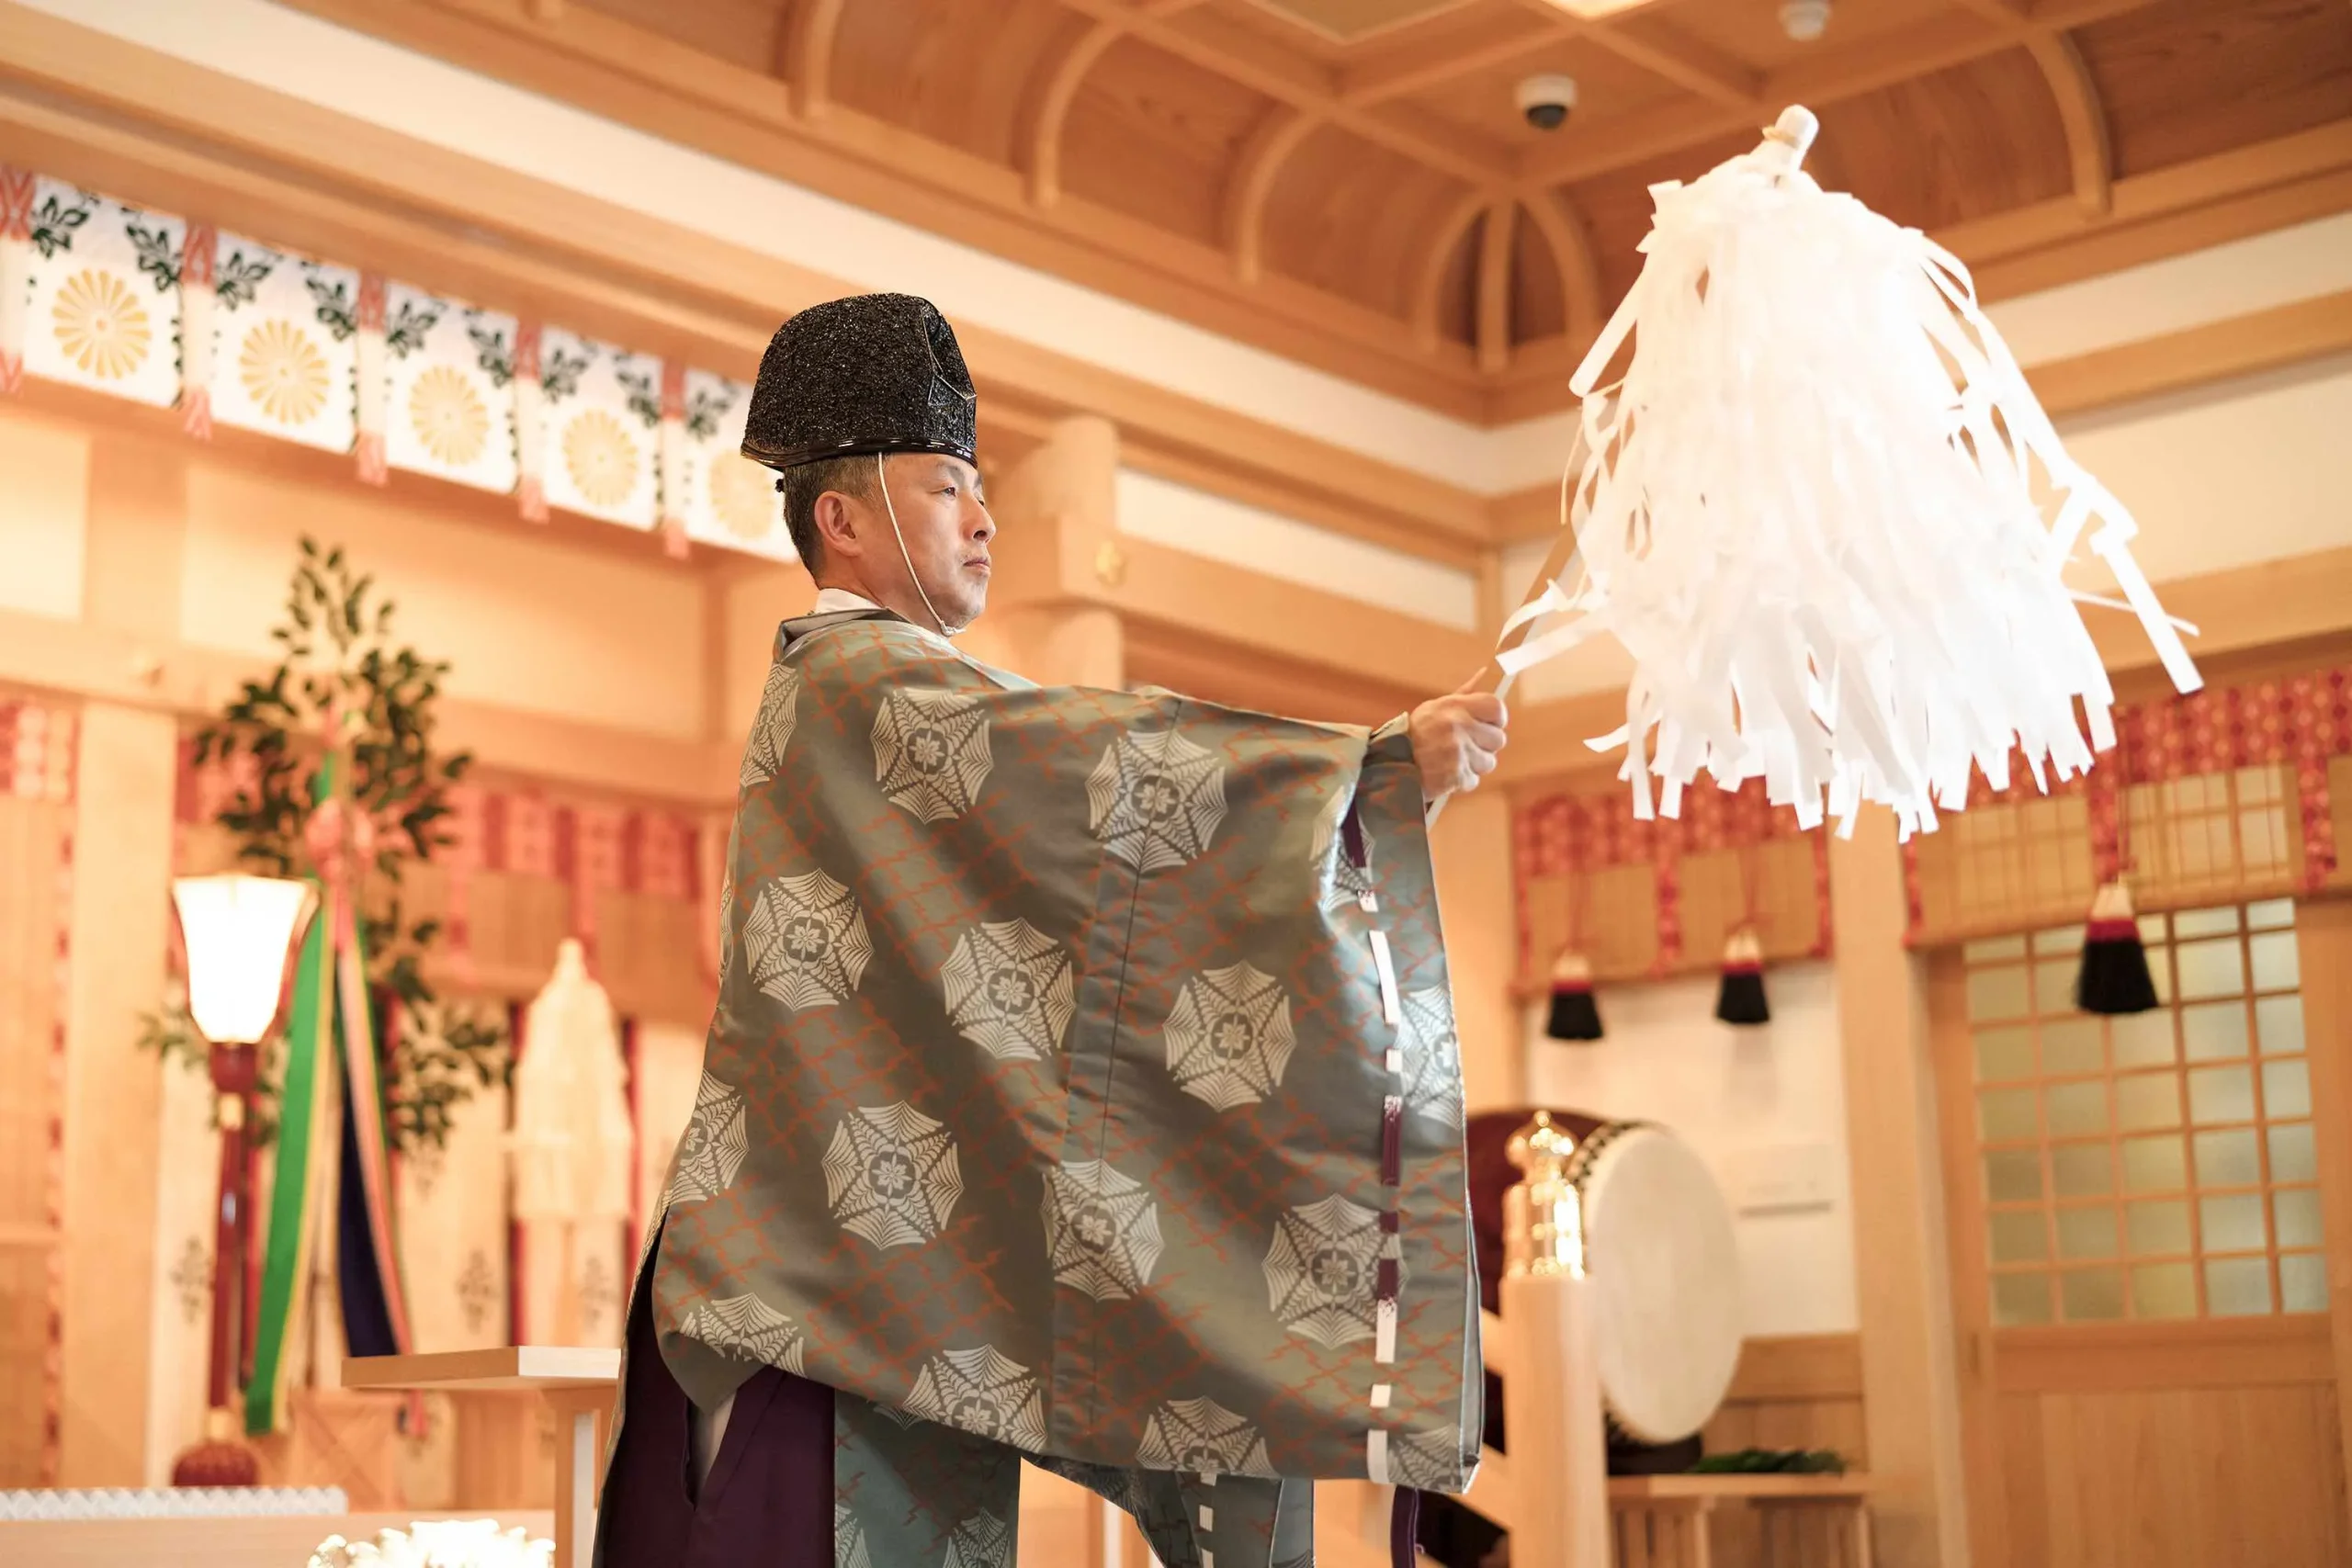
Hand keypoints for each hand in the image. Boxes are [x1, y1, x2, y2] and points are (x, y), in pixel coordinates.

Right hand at [1409, 679, 1507, 802]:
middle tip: (1466, 747)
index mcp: (1454, 706)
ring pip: (1489, 762)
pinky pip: (1474, 780)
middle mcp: (1458, 726)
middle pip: (1498, 739)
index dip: (1497, 719)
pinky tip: (1446, 774)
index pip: (1496, 707)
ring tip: (1453, 761)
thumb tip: (1484, 673)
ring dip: (1474, 765)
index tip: (1490, 725)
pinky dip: (1461, 780)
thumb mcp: (1434, 708)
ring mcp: (1459, 752)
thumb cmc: (1414, 735)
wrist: (1390, 764)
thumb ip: (1463, 695)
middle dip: (1484, 746)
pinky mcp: (1456, 775)